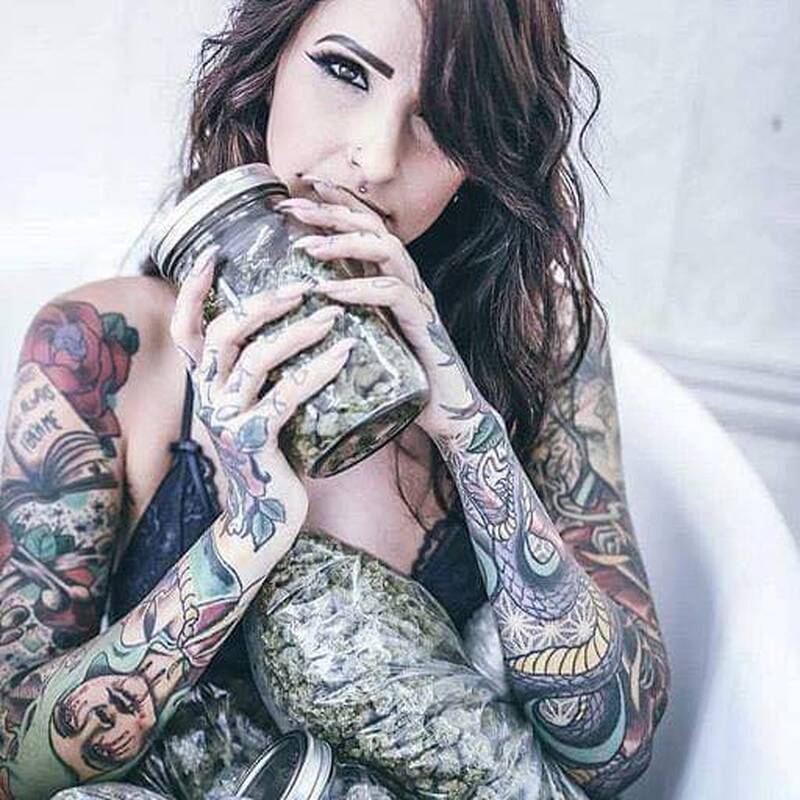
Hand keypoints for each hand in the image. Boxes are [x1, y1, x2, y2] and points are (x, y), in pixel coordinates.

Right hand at [169, 246, 356, 554]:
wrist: (261, 516)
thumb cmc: (268, 455)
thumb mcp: (253, 408)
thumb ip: (259, 375)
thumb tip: (294, 325)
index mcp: (205, 385)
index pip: (185, 329)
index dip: (193, 290)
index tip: (214, 253)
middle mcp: (207, 398)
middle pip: (224, 333)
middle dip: (264, 302)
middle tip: (304, 285)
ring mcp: (227, 419)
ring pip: (257, 359)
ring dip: (298, 331)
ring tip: (334, 315)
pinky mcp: (255, 440)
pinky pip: (288, 395)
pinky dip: (320, 369)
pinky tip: (345, 353)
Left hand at [275, 177, 490, 440]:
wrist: (447, 413)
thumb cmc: (401, 381)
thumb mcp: (362, 341)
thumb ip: (338, 321)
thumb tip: (291, 315)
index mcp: (391, 280)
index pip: (365, 227)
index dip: (335, 202)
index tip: (296, 189)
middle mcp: (407, 282)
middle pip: (372, 227)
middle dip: (330, 212)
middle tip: (290, 206)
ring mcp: (418, 301)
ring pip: (386, 251)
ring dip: (344, 243)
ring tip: (306, 247)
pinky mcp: (424, 326)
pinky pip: (394, 294)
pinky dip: (360, 289)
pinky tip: (329, 290)